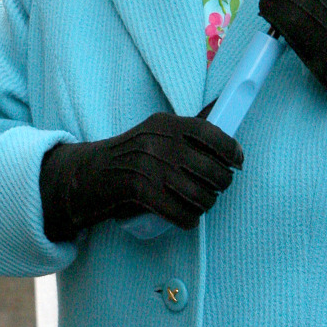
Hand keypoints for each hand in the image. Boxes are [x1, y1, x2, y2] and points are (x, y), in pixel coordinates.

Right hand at [39, 111, 242, 241]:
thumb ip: (187, 128)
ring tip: (204, 203)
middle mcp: (157, 140)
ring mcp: (147, 165)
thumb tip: (223, 107)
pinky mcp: (137, 190)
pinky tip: (187, 219)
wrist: (87, 175)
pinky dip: (187, 219)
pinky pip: (177, 211)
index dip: (229, 147)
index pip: (207, 131)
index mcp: (165, 123)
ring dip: (206, 203)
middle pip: (207, 166)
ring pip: (196, 192)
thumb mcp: (157, 132)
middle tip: (220, 188)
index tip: (238, 161)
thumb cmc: (131, 155)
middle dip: (221, 181)